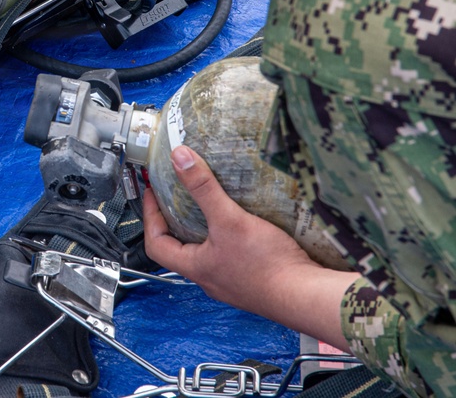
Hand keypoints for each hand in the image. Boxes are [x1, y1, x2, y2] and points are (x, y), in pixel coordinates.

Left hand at [143, 145, 357, 349]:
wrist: (306, 296)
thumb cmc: (267, 268)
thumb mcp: (229, 220)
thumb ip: (203, 189)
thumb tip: (180, 159)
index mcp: (196, 267)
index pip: (156, 243)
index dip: (150, 217)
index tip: (152, 194)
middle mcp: (210, 278)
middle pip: (179, 248)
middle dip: (175, 221)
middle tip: (177, 195)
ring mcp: (231, 281)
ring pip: (207, 253)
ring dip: (204, 229)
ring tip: (208, 204)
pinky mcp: (253, 280)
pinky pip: (231, 256)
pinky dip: (229, 237)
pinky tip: (243, 223)